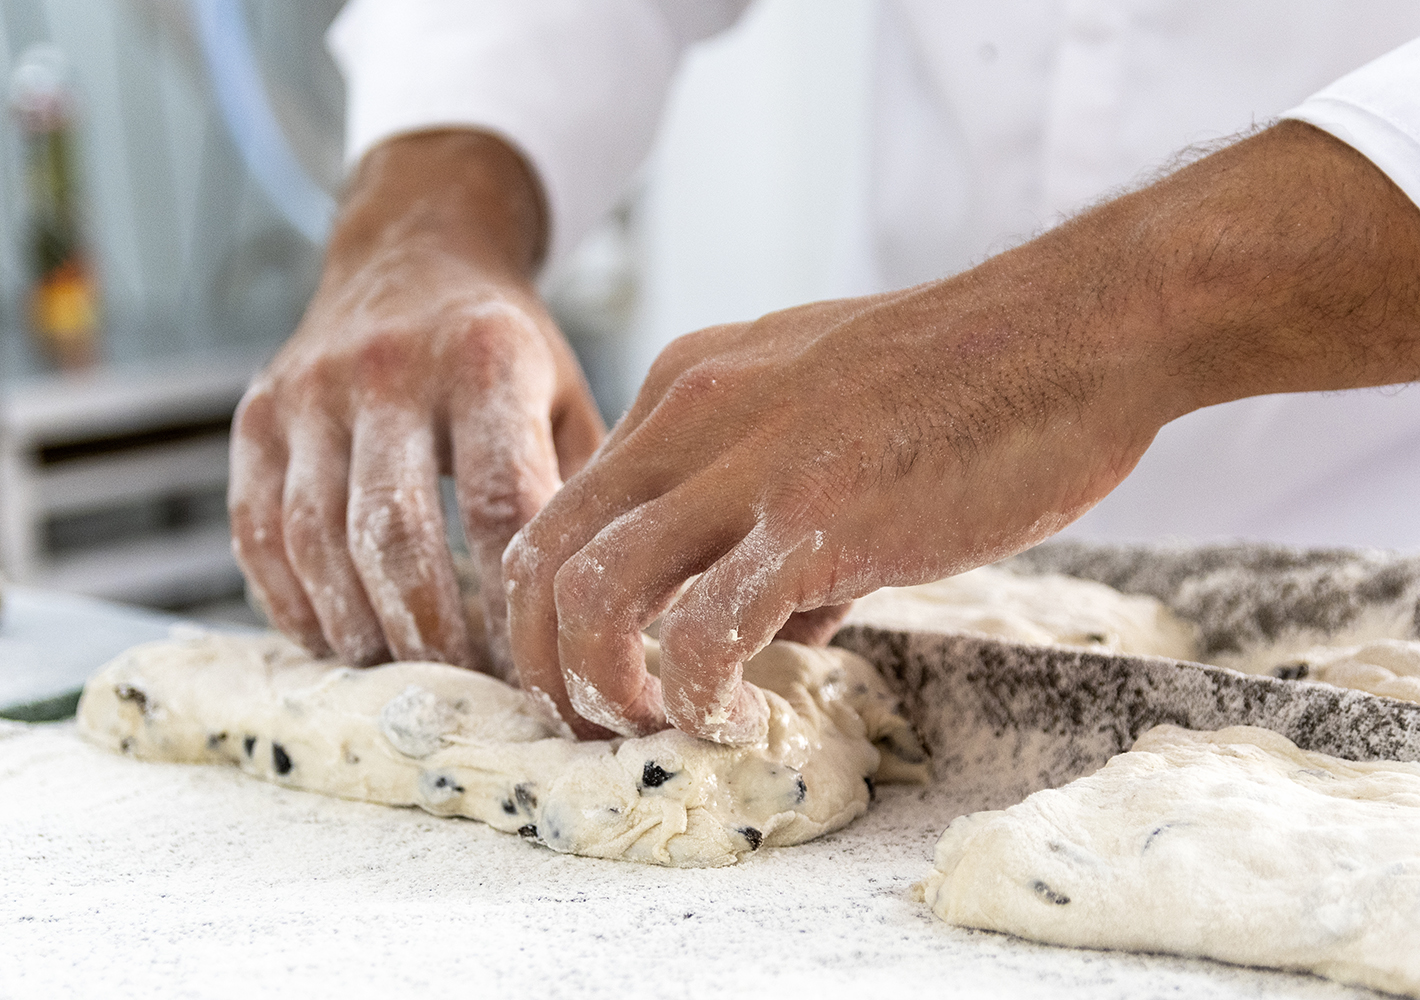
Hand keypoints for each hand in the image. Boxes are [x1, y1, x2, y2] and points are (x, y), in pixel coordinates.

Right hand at [230, 131, 603, 674]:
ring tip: (401, 679)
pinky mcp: (257, 414)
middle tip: (462, 694)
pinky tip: (336, 641)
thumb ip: (582, 491)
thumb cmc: (508, 350)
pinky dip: (292, 602)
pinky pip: (257, 531)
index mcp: (485, 358)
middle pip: (395, 532)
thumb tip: (613, 618)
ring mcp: (310, 390)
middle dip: (430, 634)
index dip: (512, 602)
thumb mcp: (567, 393)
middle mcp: (388, 368)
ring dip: (358, 628)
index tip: (533, 667)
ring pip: (315, 540)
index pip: (498, 500)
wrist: (414, 251)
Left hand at [504, 121, 1419, 742]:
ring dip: (600, 685)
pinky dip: (694, 692)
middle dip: (545, 662)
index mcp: (686, 387)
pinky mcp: (820, 519)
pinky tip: (726, 719)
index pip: (565, 510)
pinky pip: (705, 628)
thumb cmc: (969, 380)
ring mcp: (751, 465)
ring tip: (644, 730)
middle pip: (549, 557)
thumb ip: (772, 517)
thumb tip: (769, 632)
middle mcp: (692, 417)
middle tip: (588, 722)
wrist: (1076, 329)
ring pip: (596, 593)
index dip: (553, 609)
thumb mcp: (825, 420)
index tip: (588, 669)